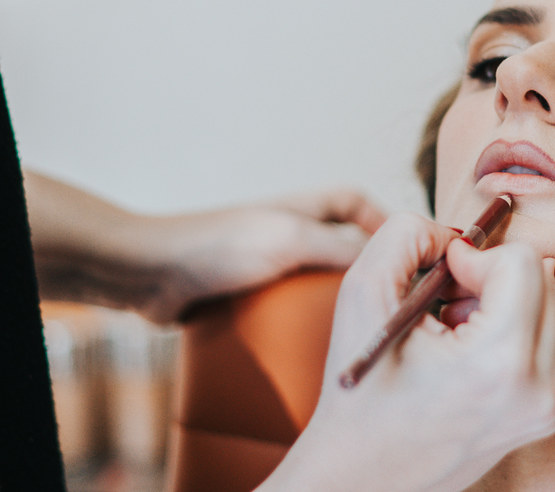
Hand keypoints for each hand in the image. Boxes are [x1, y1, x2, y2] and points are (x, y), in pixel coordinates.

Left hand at [27, 171, 385, 322]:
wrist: (150, 274)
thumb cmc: (215, 245)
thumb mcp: (290, 240)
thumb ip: (340, 247)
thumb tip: (386, 259)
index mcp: (300, 209)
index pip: (355, 202)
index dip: (382, 221)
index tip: (405, 252)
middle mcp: (285, 233)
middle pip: (339, 247)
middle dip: (362, 273)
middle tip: (381, 303)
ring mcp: (264, 266)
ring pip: (313, 285)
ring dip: (331, 306)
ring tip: (351, 333)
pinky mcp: (244, 298)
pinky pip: (284, 313)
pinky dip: (298, 330)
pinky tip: (308, 353)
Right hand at [259, 212, 554, 491]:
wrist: (364, 476)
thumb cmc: (360, 395)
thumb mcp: (363, 293)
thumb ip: (408, 234)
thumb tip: (458, 235)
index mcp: (500, 364)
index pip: (524, 263)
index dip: (475, 256)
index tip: (442, 274)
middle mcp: (538, 390)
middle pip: (545, 279)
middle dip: (493, 276)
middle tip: (445, 300)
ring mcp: (549, 407)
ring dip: (509, 299)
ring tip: (457, 326)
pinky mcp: (548, 414)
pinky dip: (519, 326)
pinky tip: (472, 347)